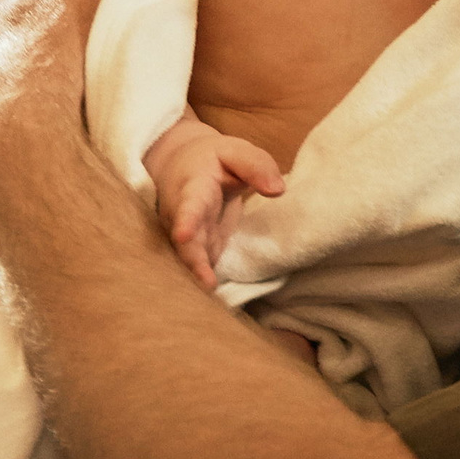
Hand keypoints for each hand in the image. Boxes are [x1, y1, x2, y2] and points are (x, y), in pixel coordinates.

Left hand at [0, 0, 175, 226]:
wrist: (17, 141)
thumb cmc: (54, 56)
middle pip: (20, 7)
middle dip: (51, 12)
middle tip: (91, 24)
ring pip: (9, 52)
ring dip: (36, 58)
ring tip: (75, 73)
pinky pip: (4, 95)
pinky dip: (25, 98)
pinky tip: (53, 111)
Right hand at [148, 120, 285, 289]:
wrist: (182, 166)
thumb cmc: (213, 159)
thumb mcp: (235, 152)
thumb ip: (257, 167)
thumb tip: (278, 191)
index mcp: (192, 187)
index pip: (189, 204)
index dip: (186, 220)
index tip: (183, 235)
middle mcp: (181, 216)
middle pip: (184, 242)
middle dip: (192, 262)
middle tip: (206, 283)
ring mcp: (186, 236)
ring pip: (188, 261)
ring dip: (198, 278)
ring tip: (212, 299)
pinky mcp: (196, 250)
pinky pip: (198, 269)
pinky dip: (205, 284)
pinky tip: (216, 307)